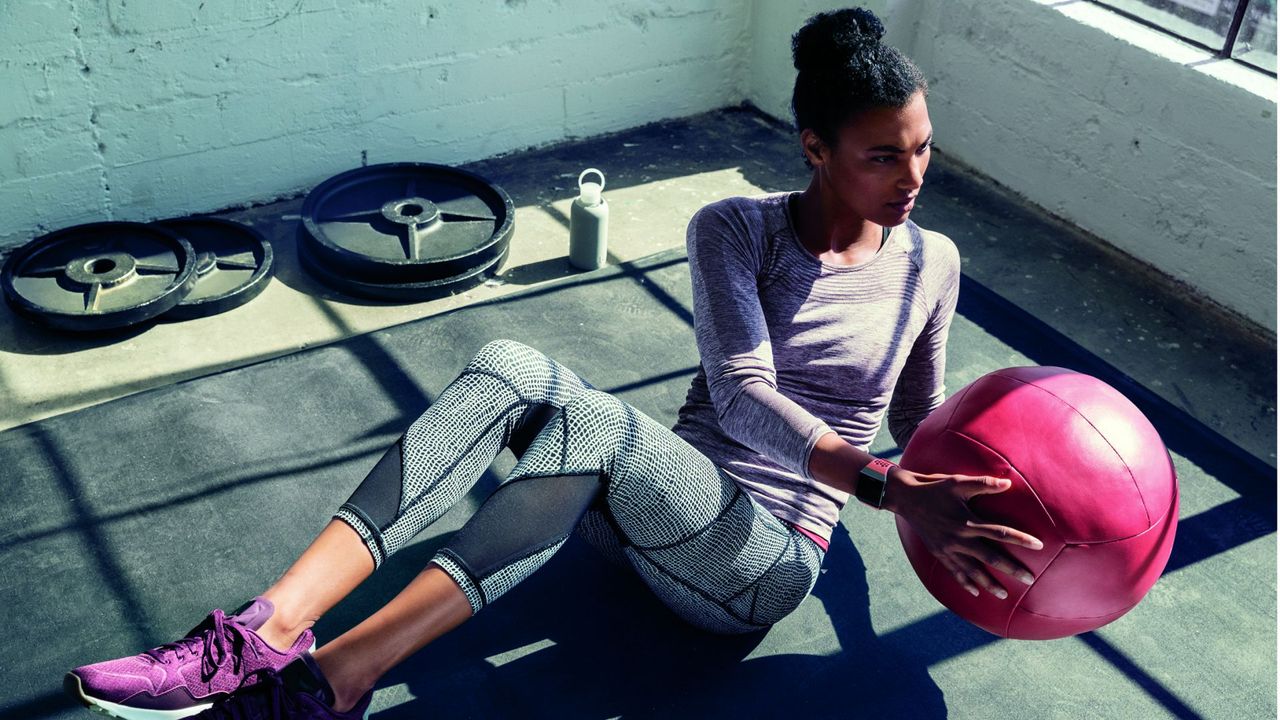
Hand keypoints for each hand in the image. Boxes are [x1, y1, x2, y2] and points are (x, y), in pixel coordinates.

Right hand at [884, 467, 1043, 598]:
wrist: (905, 497)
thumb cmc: (934, 487)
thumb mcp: (958, 482)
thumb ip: (983, 484)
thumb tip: (1008, 484)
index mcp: (967, 521)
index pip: (1000, 532)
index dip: (1020, 539)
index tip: (1039, 546)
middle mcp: (959, 538)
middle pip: (990, 557)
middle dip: (1011, 569)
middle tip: (1030, 580)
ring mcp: (948, 548)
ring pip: (972, 571)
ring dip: (989, 583)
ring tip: (1005, 595)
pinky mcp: (939, 552)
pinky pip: (954, 572)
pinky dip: (965, 583)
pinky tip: (975, 592)